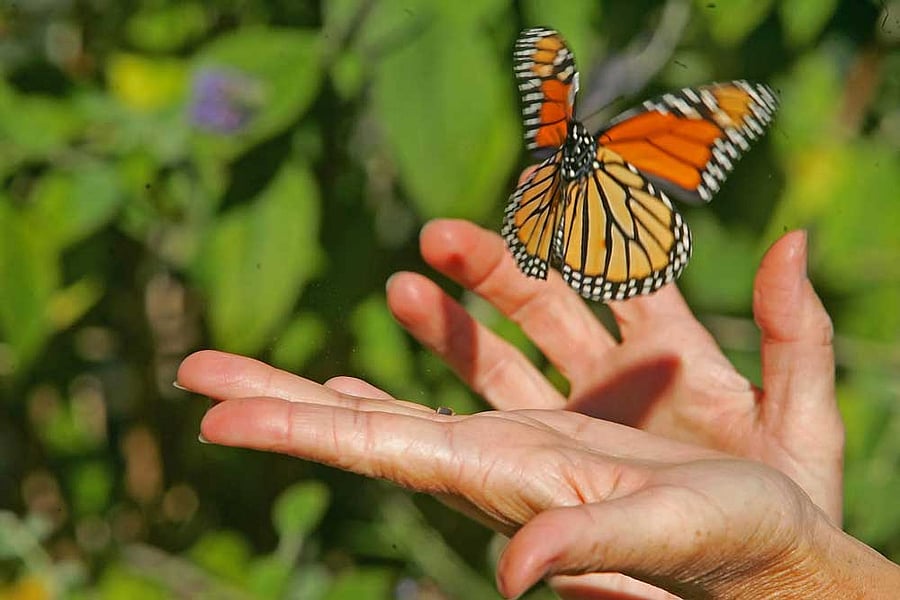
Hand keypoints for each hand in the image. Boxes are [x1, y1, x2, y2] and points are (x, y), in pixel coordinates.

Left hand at [176, 355, 896, 598]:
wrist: (768, 545)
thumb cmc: (722, 550)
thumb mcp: (657, 539)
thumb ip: (583, 545)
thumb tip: (507, 581)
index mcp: (498, 480)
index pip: (375, 451)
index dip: (294, 431)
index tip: (209, 417)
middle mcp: (491, 459)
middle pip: (363, 422)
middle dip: (280, 397)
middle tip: (195, 372)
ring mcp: (522, 433)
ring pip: (428, 379)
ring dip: (391, 343)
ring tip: (351, 308)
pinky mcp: (562, 412)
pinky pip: (492, 360)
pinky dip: (455, 330)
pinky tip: (423, 308)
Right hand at [385, 218, 843, 521]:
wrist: (761, 579)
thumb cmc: (792, 505)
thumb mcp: (800, 421)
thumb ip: (795, 336)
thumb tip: (794, 241)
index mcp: (669, 352)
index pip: (615, 274)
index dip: (583, 229)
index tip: (539, 184)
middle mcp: (611, 378)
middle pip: (539, 306)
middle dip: (488, 269)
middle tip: (437, 236)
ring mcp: (575, 424)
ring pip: (498, 363)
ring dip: (450, 328)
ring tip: (402, 290)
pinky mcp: (551, 471)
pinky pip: (484, 430)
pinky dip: (435, 409)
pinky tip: (376, 390)